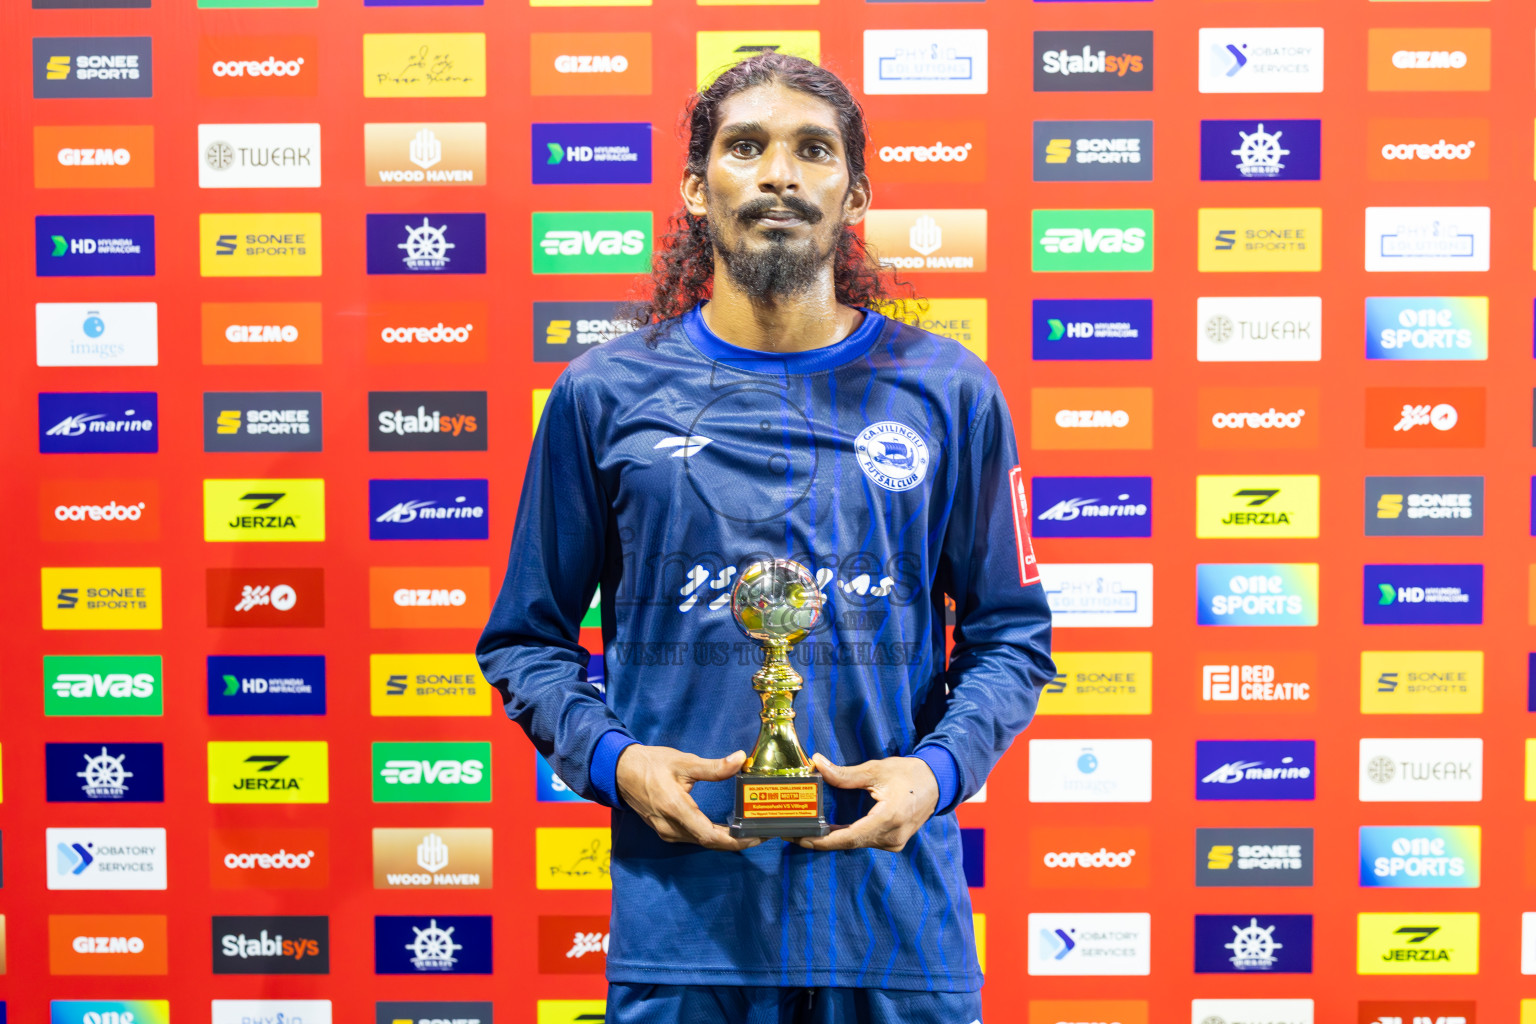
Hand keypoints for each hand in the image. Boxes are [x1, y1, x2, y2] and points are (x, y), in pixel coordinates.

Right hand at [615, 745, 762, 851]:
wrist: (621, 771)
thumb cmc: (651, 764)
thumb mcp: (684, 762)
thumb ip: (713, 767)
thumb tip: (739, 760)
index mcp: (676, 809)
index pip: (710, 835)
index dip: (735, 840)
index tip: (755, 836)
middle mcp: (670, 826)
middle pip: (708, 842)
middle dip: (736, 841)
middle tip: (759, 833)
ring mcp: (666, 831)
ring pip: (700, 842)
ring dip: (724, 840)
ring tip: (747, 830)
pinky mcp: (665, 830)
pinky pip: (692, 838)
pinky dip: (711, 836)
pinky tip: (725, 828)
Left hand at [795, 753, 938, 852]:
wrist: (937, 783)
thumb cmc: (909, 774)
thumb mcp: (876, 770)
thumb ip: (845, 774)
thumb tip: (818, 764)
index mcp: (889, 819)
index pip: (849, 837)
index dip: (822, 840)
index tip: (800, 837)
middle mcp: (892, 837)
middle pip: (849, 843)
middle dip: (820, 840)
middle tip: (793, 832)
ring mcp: (894, 843)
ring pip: (856, 844)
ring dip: (831, 839)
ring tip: (805, 831)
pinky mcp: (893, 842)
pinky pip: (864, 842)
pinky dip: (845, 837)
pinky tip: (827, 832)